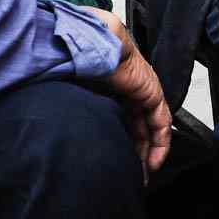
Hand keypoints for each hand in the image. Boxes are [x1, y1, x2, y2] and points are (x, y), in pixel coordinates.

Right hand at [82, 8, 170, 175]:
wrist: (88, 42)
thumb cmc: (74, 59)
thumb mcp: (71, 93)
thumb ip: (75, 109)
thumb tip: (58, 133)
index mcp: (106, 85)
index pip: (118, 118)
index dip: (119, 141)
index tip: (114, 162)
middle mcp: (125, 87)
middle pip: (135, 125)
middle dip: (134, 152)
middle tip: (131, 176)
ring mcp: (141, 88)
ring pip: (150, 126)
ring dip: (148, 152)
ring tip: (142, 175)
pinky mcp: (151, 90)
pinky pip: (160, 121)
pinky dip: (159, 143)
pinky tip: (153, 161)